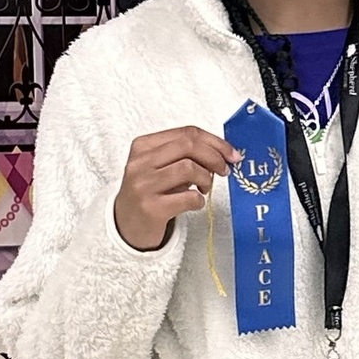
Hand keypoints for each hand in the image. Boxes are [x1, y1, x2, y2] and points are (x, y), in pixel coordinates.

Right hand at [114, 126, 239, 251]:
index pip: (186, 133)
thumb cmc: (150, 192)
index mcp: (143, 146)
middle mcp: (140, 163)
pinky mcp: (151, 208)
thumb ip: (185, 155)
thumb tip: (223, 153)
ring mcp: (143, 185)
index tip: (231, 154)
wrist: (126, 225)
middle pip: (188, 145)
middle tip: (224, 170)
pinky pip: (188, 197)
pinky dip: (199, 200)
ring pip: (188, 168)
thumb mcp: (161, 167)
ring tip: (204, 187)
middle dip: (214, 156)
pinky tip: (195, 202)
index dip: (215, 142)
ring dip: (206, 178)